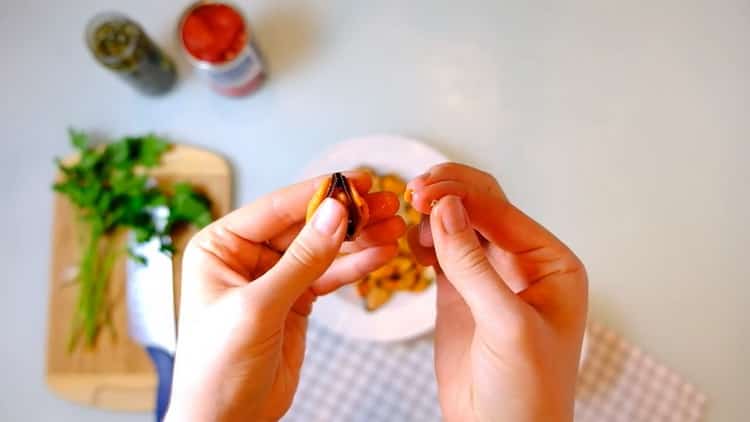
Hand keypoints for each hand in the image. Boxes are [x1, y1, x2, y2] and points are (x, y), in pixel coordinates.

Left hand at [166, 173, 405, 421]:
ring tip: (394, 226)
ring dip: (359, 239)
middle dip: (347, 215)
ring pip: (323, 248)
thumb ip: (301, 260)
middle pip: (305, 224)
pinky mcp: (295, 300)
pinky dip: (356, 266)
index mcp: (221, 246)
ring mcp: (273, 278)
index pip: (276, 208)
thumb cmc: (217, 367)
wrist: (225, 421)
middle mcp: (246, 256)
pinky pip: (329, 275)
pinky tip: (382, 255)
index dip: (319, 192)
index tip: (357, 181)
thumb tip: (335, 212)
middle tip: (385, 203)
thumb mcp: (259, 307)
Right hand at [406, 163, 587, 421]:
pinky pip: (440, 253)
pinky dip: (423, 240)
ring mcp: (488, 278)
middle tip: (413, 192)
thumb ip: (473, 265)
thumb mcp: (506, 325)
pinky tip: (412, 241)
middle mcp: (521, 264)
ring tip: (410, 216)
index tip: (424, 193)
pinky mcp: (459, 295)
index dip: (461, 195)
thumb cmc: (528, 393)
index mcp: (550, 265)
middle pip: (481, 206)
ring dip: (432, 214)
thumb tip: (444, 208)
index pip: (502, 211)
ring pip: (457, 225)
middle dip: (447, 193)